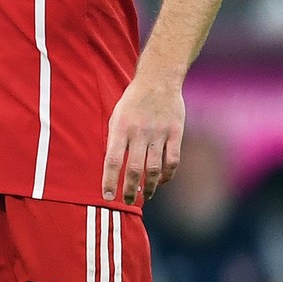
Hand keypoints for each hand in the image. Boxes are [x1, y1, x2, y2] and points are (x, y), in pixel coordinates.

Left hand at [102, 77, 184, 203]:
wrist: (158, 80)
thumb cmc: (132, 101)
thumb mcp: (116, 116)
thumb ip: (115, 140)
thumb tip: (111, 167)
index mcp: (120, 128)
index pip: (112, 160)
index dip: (109, 180)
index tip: (107, 197)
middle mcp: (139, 132)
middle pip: (134, 169)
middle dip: (130, 190)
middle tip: (128, 201)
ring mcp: (159, 133)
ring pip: (154, 169)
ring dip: (149, 187)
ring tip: (145, 195)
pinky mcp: (176, 133)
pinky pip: (173, 161)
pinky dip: (167, 175)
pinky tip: (161, 182)